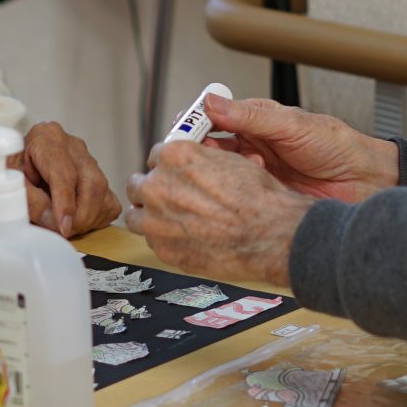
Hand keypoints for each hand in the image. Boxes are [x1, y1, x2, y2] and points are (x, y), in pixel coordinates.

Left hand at [13, 120, 120, 237]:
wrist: (12, 167)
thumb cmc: (9, 173)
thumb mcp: (10, 184)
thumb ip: (30, 202)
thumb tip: (56, 222)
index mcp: (46, 137)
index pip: (64, 173)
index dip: (65, 203)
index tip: (63, 226)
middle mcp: (72, 145)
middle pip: (91, 183)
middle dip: (81, 215)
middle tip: (65, 232)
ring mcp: (88, 158)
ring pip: (103, 192)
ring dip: (88, 218)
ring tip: (66, 226)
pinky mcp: (98, 174)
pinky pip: (109, 200)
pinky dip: (97, 217)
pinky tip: (76, 218)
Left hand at [126, 142, 314, 285]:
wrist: (270, 233)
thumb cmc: (257, 197)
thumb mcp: (228, 160)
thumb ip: (198, 160)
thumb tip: (191, 165)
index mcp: (174, 157)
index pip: (155, 157)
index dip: (167, 168)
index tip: (173, 176)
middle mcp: (158, 186)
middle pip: (137, 185)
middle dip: (151, 190)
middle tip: (168, 199)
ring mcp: (156, 220)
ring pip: (136, 216)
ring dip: (149, 217)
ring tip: (170, 222)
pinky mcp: (163, 249)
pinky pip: (153, 242)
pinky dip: (165, 240)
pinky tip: (186, 240)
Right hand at [198, 93, 397, 203]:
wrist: (363, 180)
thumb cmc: (335, 146)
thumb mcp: (291, 125)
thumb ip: (250, 116)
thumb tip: (211, 102)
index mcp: (257, 121)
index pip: (215, 117)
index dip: (195, 122)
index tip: (181, 128)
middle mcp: (252, 145)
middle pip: (211, 146)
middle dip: (202, 150)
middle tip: (197, 154)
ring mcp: (256, 172)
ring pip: (221, 171)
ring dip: (223, 170)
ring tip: (242, 167)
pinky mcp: (262, 195)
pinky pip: (237, 193)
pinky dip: (235, 191)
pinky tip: (245, 188)